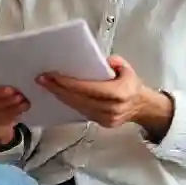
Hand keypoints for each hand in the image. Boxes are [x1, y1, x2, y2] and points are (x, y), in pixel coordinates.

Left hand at [38, 55, 172, 137]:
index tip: (53, 76)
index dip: (68, 83)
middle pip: (78, 99)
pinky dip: (69, 103)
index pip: (88, 88)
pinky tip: (59, 94)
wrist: (143, 107)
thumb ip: (115, 62)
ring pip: (77, 107)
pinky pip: (81, 112)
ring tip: (47, 86)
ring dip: (60, 96)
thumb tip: (102, 60)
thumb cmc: (132, 85)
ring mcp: (106, 118)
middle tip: (42, 79)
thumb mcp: (127, 68)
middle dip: (58, 89)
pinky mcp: (101, 123)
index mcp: (119, 93)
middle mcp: (111, 108)